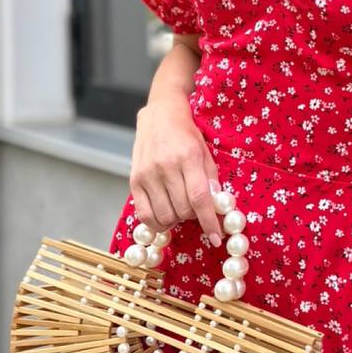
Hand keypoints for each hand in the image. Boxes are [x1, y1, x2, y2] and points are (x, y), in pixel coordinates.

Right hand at [129, 95, 223, 241]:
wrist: (160, 114)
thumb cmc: (186, 133)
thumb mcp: (205, 151)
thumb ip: (210, 180)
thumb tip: (217, 208)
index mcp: (188, 157)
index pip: (199, 198)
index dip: (209, 222)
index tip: (216, 238)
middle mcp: (165, 166)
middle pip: (182, 210)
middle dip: (193, 216)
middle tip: (194, 206)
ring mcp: (147, 174)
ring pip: (165, 216)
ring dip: (176, 219)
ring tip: (179, 207)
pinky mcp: (134, 180)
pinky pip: (144, 214)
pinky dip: (157, 222)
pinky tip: (165, 215)